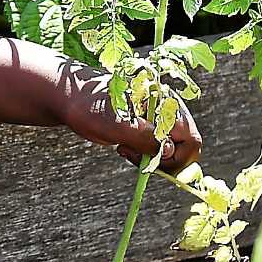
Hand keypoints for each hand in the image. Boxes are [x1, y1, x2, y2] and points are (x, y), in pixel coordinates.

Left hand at [51, 64, 202, 171]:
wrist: (71, 100)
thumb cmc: (90, 107)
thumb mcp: (116, 125)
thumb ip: (143, 137)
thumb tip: (168, 151)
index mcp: (164, 103)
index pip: (190, 139)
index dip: (176, 157)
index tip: (152, 162)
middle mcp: (166, 111)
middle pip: (185, 148)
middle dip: (163, 160)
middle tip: (134, 156)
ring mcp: (157, 120)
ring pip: (170, 152)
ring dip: (151, 159)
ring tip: (125, 150)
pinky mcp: (147, 129)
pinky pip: (156, 151)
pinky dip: (143, 156)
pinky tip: (124, 148)